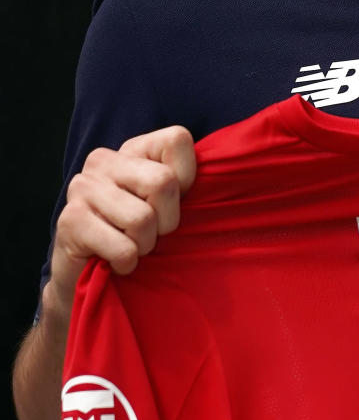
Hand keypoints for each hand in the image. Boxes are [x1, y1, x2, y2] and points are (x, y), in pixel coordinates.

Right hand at [47, 126, 196, 318]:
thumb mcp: (169, 206)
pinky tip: (115, 262)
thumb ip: (188, 186)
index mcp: (133, 149)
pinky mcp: (69, 221)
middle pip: (163, 182)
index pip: (177, 139)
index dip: (188, 179)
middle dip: (167, 221)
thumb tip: (227, 178)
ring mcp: (82, 187)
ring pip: (143, 219)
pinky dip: (127, 263)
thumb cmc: (139, 239)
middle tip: (152, 234)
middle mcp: (103, 160)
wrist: (89, 280)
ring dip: (144, 246)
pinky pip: (123, 247)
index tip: (173, 204)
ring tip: (131, 247)